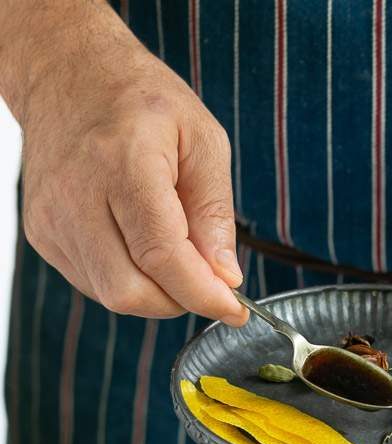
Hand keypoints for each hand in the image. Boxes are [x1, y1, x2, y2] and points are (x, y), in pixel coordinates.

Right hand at [17, 10, 247, 323]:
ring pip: (112, 296)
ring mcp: (54, 219)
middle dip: (179, 300)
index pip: (162, 257)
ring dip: (156, 293)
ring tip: (173, 252)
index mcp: (124, 164)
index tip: (234, 308)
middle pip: (131, 292)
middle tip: (206, 282)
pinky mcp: (43, 235)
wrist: (65, 72)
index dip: (202, 294)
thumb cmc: (138, 100)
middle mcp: (79, 197)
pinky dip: (130, 279)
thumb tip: (226, 275)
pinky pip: (95, 284)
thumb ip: (216, 212)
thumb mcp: (202, 139)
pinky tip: (140, 245)